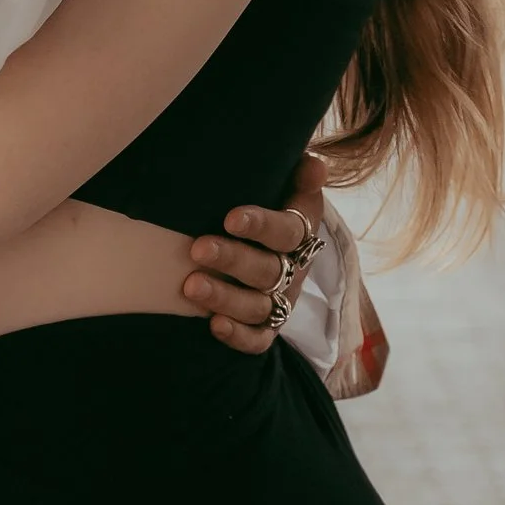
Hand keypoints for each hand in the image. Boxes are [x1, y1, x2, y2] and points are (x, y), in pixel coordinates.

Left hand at [182, 184, 322, 356]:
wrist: (272, 243)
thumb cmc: (271, 204)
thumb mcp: (288, 185)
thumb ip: (300, 175)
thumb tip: (313, 164)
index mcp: (301, 231)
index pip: (287, 231)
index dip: (261, 226)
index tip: (230, 218)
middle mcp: (294, 269)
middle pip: (268, 270)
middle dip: (232, 260)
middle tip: (198, 249)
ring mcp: (281, 300)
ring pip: (259, 307)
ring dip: (225, 298)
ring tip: (191, 287)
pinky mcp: (268, 326)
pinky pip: (258, 339)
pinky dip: (238, 336)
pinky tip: (213, 325)